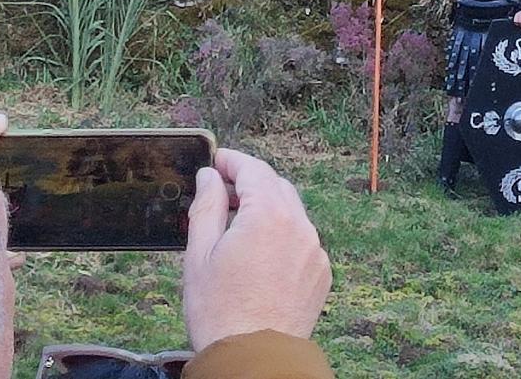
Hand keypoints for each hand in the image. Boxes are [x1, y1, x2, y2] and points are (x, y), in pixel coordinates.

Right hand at [183, 148, 332, 349]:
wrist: (252, 357)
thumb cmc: (219, 311)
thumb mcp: (199, 255)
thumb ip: (206, 207)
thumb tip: (210, 176)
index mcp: (269, 215)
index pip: (254, 170)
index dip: (233, 162)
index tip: (216, 161)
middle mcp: (300, 226)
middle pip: (276, 187)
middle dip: (250, 184)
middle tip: (221, 192)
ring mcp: (315, 249)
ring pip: (292, 213)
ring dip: (267, 210)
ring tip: (236, 226)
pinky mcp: (321, 272)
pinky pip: (302, 240)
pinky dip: (283, 236)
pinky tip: (259, 255)